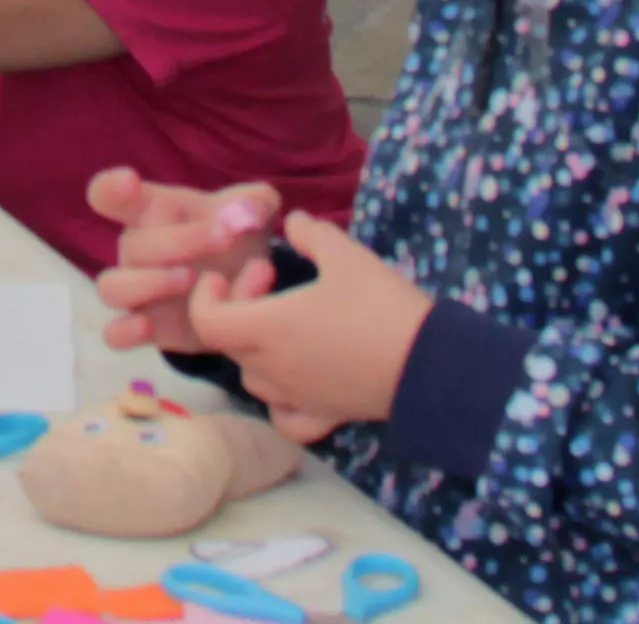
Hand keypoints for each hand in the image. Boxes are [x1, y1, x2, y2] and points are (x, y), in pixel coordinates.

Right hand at [89, 173, 292, 349]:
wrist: (248, 284)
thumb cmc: (236, 235)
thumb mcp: (253, 212)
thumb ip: (254, 203)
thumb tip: (250, 211)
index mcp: (151, 211)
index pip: (110, 194)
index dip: (112, 188)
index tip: (130, 183)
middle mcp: (136, 250)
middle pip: (131, 243)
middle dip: (178, 240)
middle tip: (223, 237)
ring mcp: (138, 291)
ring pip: (112, 288)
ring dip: (150, 283)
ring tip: (191, 278)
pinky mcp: (149, 328)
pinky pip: (115, 334)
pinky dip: (125, 331)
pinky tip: (148, 327)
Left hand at [168, 212, 433, 447]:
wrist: (431, 365)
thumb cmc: (381, 306)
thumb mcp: (346, 255)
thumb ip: (312, 233)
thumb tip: (293, 221)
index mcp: (268, 329)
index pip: (207, 322)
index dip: (208, 295)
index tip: (239, 273)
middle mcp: (274, 369)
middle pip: (228, 342)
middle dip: (240, 305)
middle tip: (273, 279)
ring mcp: (297, 397)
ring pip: (252, 378)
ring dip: (255, 347)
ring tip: (286, 322)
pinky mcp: (324, 416)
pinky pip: (285, 418)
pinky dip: (280, 401)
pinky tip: (298, 379)